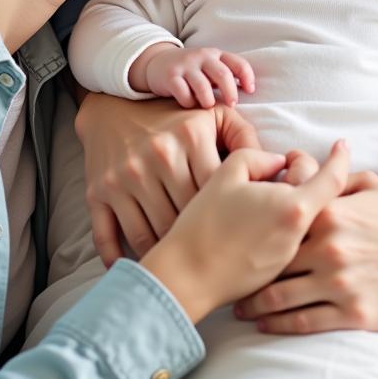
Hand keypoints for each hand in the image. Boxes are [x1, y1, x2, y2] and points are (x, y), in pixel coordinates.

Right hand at [74, 94, 260, 266]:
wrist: (110, 111)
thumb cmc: (171, 120)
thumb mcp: (211, 116)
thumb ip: (246, 138)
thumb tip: (279, 166)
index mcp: (189, 137)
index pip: (218, 191)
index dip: (230, 217)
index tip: (236, 234)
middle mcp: (156, 157)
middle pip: (187, 218)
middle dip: (201, 241)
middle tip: (213, 259)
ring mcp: (124, 178)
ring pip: (153, 234)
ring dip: (169, 254)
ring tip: (185, 267)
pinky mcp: (98, 193)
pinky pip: (111, 238)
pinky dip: (125, 260)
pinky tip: (145, 266)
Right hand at [130, 43, 255, 107]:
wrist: (158, 62)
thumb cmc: (192, 70)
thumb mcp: (210, 68)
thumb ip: (226, 76)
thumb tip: (247, 91)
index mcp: (216, 54)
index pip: (238, 62)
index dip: (248, 77)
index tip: (250, 91)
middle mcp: (202, 57)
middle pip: (223, 75)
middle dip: (230, 92)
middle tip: (232, 105)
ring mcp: (185, 65)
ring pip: (203, 86)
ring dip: (209, 101)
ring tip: (208, 106)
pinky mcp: (170, 76)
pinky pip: (183, 94)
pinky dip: (189, 103)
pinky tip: (189, 104)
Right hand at [142, 141, 349, 323]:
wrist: (186, 276)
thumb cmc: (205, 222)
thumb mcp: (228, 173)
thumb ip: (259, 158)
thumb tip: (278, 162)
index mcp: (294, 207)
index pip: (333, 177)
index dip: (339, 158)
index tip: (340, 146)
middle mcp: (301, 235)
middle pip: (323, 198)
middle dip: (311, 176)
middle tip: (289, 166)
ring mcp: (292, 257)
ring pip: (308, 220)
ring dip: (298, 202)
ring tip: (273, 193)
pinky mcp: (279, 273)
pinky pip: (294, 240)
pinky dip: (287, 224)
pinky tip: (262, 219)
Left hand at [234, 171, 377, 333]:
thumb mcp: (372, 185)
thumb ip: (333, 178)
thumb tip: (302, 159)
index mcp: (330, 212)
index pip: (277, 219)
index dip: (255, 228)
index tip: (237, 235)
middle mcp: (329, 246)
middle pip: (273, 261)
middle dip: (248, 271)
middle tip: (229, 277)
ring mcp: (340, 282)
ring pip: (281, 296)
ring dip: (255, 303)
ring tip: (239, 306)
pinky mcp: (352, 312)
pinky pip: (304, 321)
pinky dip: (278, 324)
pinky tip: (265, 324)